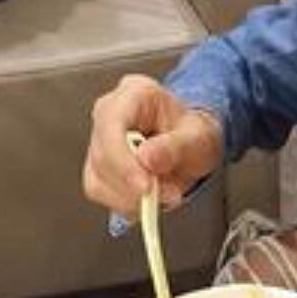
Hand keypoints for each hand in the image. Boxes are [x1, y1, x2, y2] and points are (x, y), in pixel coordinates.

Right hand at [83, 74, 222, 213]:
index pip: (111, 124)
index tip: (145, 186)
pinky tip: (148, 198)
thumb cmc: (194, 135)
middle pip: (102, 156)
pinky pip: (100, 191)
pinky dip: (126, 203)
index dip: (123, 160)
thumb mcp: (199, 138)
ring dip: (131, 197)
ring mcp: (100, 140)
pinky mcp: (98, 166)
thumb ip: (176, 147)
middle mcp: (110, 113)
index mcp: (134, 94)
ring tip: (163, 193)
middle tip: (166, 194)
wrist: (192, 146)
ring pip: (97, 178)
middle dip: (133, 184)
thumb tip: (148, 159)